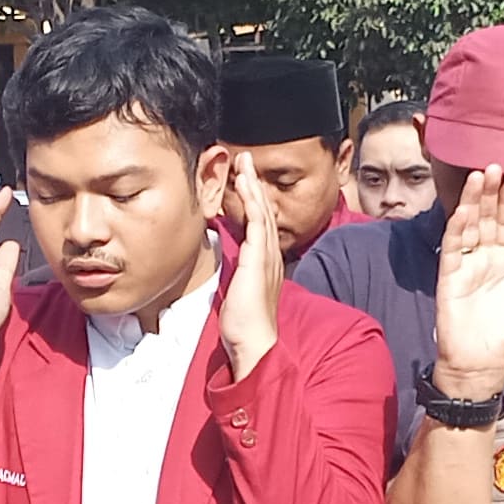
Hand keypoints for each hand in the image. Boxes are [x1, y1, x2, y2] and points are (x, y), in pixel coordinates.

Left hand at [220, 158, 284, 377]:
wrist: (254, 342)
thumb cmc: (245, 325)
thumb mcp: (240, 293)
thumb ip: (239, 277)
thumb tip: (232, 272)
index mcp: (267, 263)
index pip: (262, 224)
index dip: (254, 201)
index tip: (244, 182)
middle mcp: (271, 256)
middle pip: (266, 211)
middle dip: (255, 184)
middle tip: (246, 161)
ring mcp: (267, 257)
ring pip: (263, 211)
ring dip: (254, 185)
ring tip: (245, 163)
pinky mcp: (259, 259)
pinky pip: (258, 223)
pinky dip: (253, 201)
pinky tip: (245, 184)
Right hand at [429, 168, 503, 395]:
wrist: (482, 362)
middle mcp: (485, 258)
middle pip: (487, 218)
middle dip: (491, 193)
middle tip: (495, 167)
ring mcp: (466, 265)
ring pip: (469, 226)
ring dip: (473, 202)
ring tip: (479, 177)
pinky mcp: (449, 276)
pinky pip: (453, 247)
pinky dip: (457, 228)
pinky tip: (464, 210)